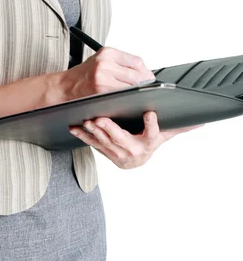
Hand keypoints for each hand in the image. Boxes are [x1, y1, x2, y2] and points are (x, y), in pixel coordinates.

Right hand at [64, 46, 155, 100]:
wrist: (66, 85)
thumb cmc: (84, 74)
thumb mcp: (101, 60)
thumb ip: (120, 63)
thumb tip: (144, 71)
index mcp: (107, 52)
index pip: (136, 61)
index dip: (146, 71)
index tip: (149, 77)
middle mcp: (105, 62)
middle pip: (136, 74)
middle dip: (144, 83)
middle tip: (146, 88)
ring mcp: (103, 76)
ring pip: (131, 85)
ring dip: (137, 91)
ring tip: (137, 93)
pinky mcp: (101, 89)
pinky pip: (122, 95)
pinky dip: (128, 97)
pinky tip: (127, 98)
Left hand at [69, 111, 204, 169]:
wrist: (136, 160)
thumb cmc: (149, 142)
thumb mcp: (165, 135)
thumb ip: (179, 127)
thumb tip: (200, 121)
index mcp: (148, 144)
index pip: (153, 134)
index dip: (152, 125)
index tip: (150, 114)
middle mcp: (133, 151)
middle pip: (122, 140)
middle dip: (111, 129)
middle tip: (101, 118)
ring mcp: (117, 153)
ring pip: (105, 142)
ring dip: (95, 132)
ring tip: (88, 121)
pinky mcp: (104, 151)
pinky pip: (92, 144)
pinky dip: (82, 136)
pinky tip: (74, 127)